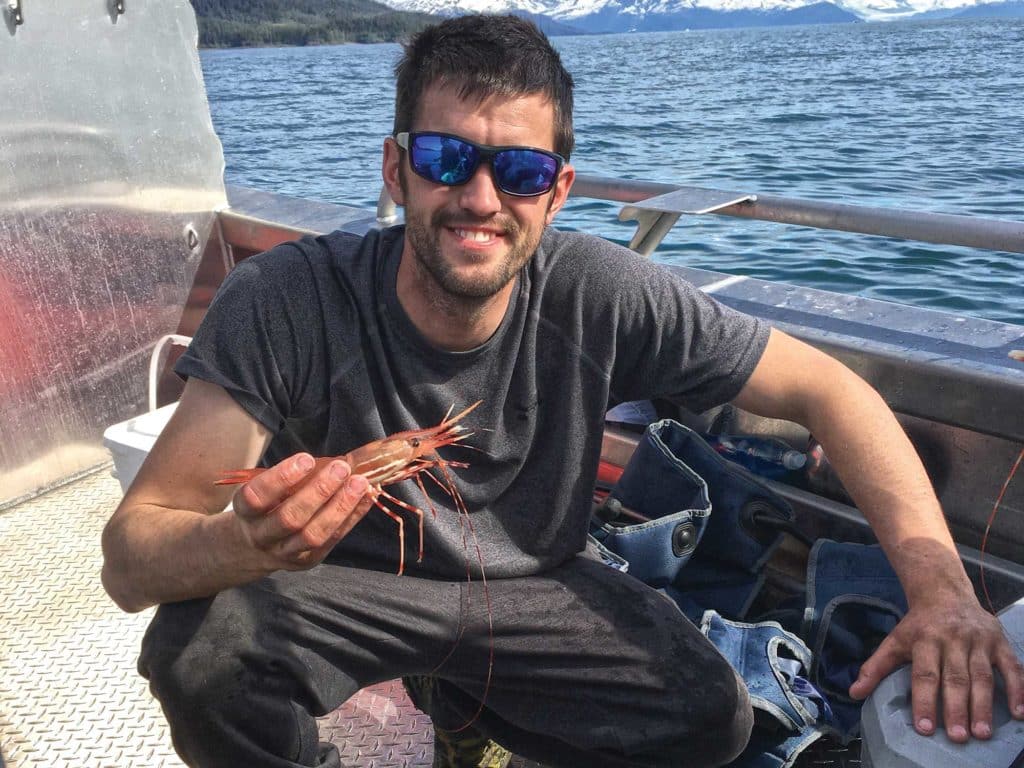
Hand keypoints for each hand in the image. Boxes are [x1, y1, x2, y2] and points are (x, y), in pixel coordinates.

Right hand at [230, 453, 373, 569]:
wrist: (249, 549)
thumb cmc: (262, 508)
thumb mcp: (260, 490)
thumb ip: (286, 479)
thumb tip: (329, 461)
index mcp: (245, 513)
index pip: (257, 497)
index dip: (281, 478)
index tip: (306, 458)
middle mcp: (262, 536)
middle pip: (290, 518)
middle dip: (319, 492)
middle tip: (341, 468)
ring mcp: (284, 553)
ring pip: (313, 535)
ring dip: (340, 507)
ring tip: (359, 484)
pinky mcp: (306, 561)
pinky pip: (332, 540)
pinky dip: (352, 517)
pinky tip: (366, 497)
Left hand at [850, 596, 1023, 741]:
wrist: (945, 592)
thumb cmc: (919, 624)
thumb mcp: (895, 641)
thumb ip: (876, 667)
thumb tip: (854, 692)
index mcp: (925, 639)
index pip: (924, 674)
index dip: (925, 701)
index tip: (925, 727)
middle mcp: (952, 639)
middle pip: (955, 678)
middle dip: (956, 708)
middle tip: (958, 738)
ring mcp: (978, 640)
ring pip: (983, 676)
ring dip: (984, 706)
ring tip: (982, 732)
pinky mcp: (999, 642)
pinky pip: (1012, 667)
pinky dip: (1018, 690)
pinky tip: (1019, 713)